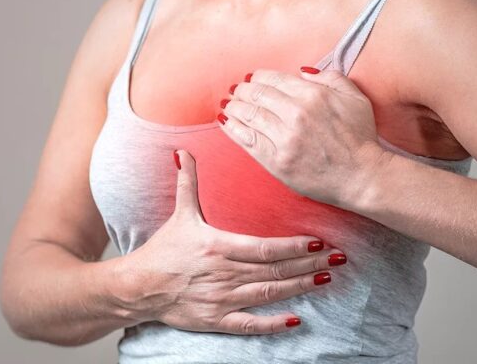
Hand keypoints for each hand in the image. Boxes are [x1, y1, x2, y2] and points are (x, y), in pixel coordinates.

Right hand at [117, 150, 346, 334]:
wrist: (139, 287)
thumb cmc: (163, 250)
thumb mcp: (178, 214)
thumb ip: (187, 183)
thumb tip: (184, 151)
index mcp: (217, 246)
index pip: (265, 247)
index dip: (294, 246)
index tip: (318, 242)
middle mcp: (224, 273)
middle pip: (275, 269)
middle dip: (309, 264)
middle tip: (338, 259)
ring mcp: (222, 299)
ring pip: (269, 293)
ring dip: (299, 287)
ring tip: (326, 280)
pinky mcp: (216, 320)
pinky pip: (250, 324)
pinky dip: (273, 323)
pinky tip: (295, 319)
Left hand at [218, 67, 388, 207]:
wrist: (363, 177)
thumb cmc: (360, 137)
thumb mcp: (355, 98)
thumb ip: (330, 78)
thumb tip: (302, 72)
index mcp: (313, 95)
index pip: (273, 79)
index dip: (257, 77)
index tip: (251, 79)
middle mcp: (296, 114)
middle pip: (256, 95)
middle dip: (242, 91)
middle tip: (235, 91)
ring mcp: (284, 139)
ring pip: (248, 115)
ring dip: (233, 107)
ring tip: (228, 104)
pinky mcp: (277, 161)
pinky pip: (247, 140)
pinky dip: (232, 128)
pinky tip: (224, 121)